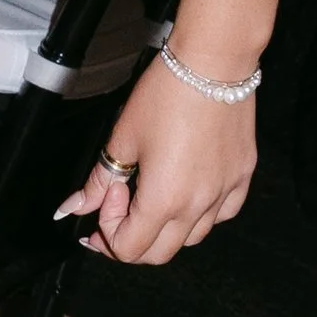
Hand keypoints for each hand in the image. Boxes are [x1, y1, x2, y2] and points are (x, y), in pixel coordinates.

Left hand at [55, 57, 257, 266]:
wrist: (212, 63)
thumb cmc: (166, 94)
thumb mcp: (122, 137)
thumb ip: (98, 181)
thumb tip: (74, 207)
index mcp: (164, 200)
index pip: (130, 247)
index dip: (108, 230)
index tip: (107, 196)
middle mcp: (198, 206)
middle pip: (159, 253)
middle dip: (131, 239)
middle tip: (117, 212)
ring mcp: (224, 193)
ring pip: (192, 238)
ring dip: (165, 230)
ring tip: (152, 198)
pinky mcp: (242, 177)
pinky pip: (222, 214)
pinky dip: (201, 215)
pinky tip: (188, 192)